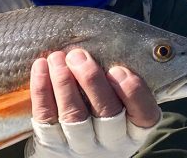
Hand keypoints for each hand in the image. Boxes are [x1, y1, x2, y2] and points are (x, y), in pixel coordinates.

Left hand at [27, 49, 160, 156]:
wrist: (65, 150)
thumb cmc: (95, 113)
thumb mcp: (116, 104)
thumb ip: (118, 81)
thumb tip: (109, 40)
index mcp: (133, 130)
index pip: (145, 115)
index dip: (134, 93)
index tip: (119, 70)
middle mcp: (110, 142)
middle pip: (107, 113)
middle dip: (92, 81)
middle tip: (78, 55)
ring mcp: (80, 146)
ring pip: (73, 116)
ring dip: (64, 83)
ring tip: (57, 58)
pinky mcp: (51, 144)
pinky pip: (45, 117)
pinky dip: (42, 90)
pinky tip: (41, 67)